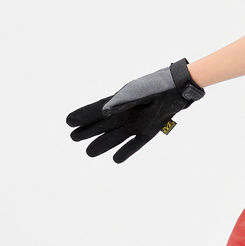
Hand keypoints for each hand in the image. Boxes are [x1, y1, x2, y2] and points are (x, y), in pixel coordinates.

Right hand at [66, 58, 204, 162]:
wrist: (176, 90)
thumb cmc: (155, 86)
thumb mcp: (136, 92)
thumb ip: (120, 102)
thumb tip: (104, 113)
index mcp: (118, 102)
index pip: (95, 111)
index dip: (82, 116)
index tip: (68, 121)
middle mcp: (125, 114)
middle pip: (102, 126)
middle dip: (87, 132)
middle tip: (73, 137)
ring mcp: (136, 123)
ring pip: (115, 137)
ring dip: (102, 144)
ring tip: (89, 152)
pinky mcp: (149, 131)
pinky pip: (135, 144)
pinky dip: (126, 152)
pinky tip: (116, 159)